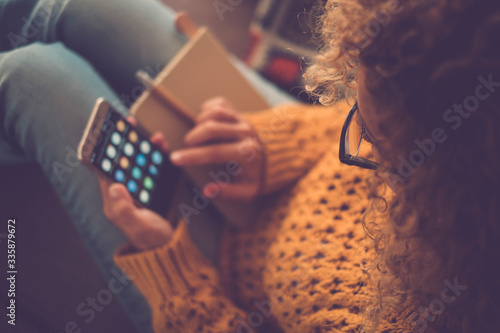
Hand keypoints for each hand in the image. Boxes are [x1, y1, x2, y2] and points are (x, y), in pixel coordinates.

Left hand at [98, 117, 173, 250]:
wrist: (167, 246)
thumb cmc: (150, 238)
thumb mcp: (137, 225)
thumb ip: (125, 209)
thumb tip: (115, 186)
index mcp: (114, 199)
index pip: (106, 170)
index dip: (106, 151)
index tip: (109, 134)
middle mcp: (124, 191)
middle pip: (123, 162)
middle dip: (127, 142)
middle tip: (131, 124)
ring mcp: (139, 188)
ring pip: (139, 162)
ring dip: (145, 147)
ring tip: (154, 135)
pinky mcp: (153, 188)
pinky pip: (154, 168)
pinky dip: (158, 155)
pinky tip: (163, 147)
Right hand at [170, 97, 263, 201]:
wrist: (280, 154)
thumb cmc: (260, 173)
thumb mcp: (249, 190)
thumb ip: (228, 193)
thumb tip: (207, 191)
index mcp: (248, 153)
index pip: (215, 152)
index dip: (192, 156)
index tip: (175, 159)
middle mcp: (246, 133)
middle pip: (211, 128)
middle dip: (193, 137)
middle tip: (187, 147)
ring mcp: (243, 120)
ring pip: (215, 113)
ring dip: (199, 123)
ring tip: (197, 135)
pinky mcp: (240, 112)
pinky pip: (220, 104)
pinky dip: (208, 110)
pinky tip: (204, 121)